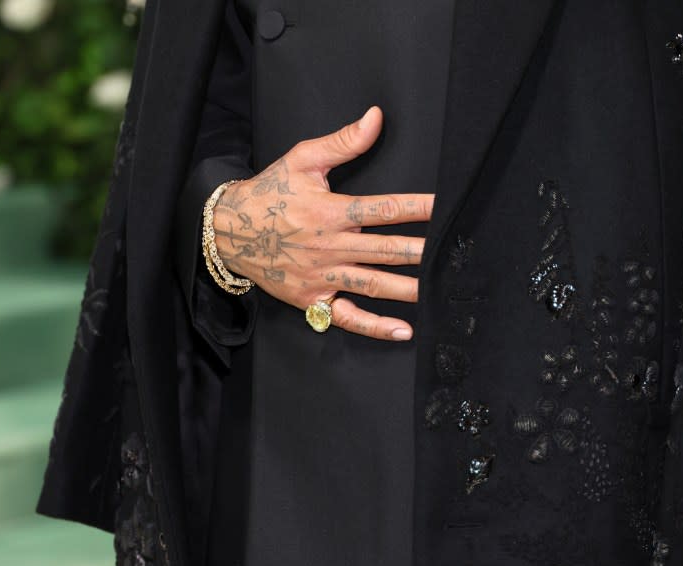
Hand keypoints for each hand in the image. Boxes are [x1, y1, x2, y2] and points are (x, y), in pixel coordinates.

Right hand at [212, 106, 432, 340]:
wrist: (227, 230)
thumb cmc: (267, 193)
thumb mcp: (301, 159)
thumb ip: (343, 142)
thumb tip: (376, 118)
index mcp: (331, 211)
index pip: (385, 208)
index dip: (419, 206)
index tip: (446, 206)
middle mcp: (330, 246)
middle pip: (387, 249)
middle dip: (423, 251)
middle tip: (455, 253)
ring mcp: (322, 277)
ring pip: (374, 284)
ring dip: (409, 289)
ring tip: (439, 289)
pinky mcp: (312, 299)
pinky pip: (348, 317)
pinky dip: (375, 326)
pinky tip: (403, 330)